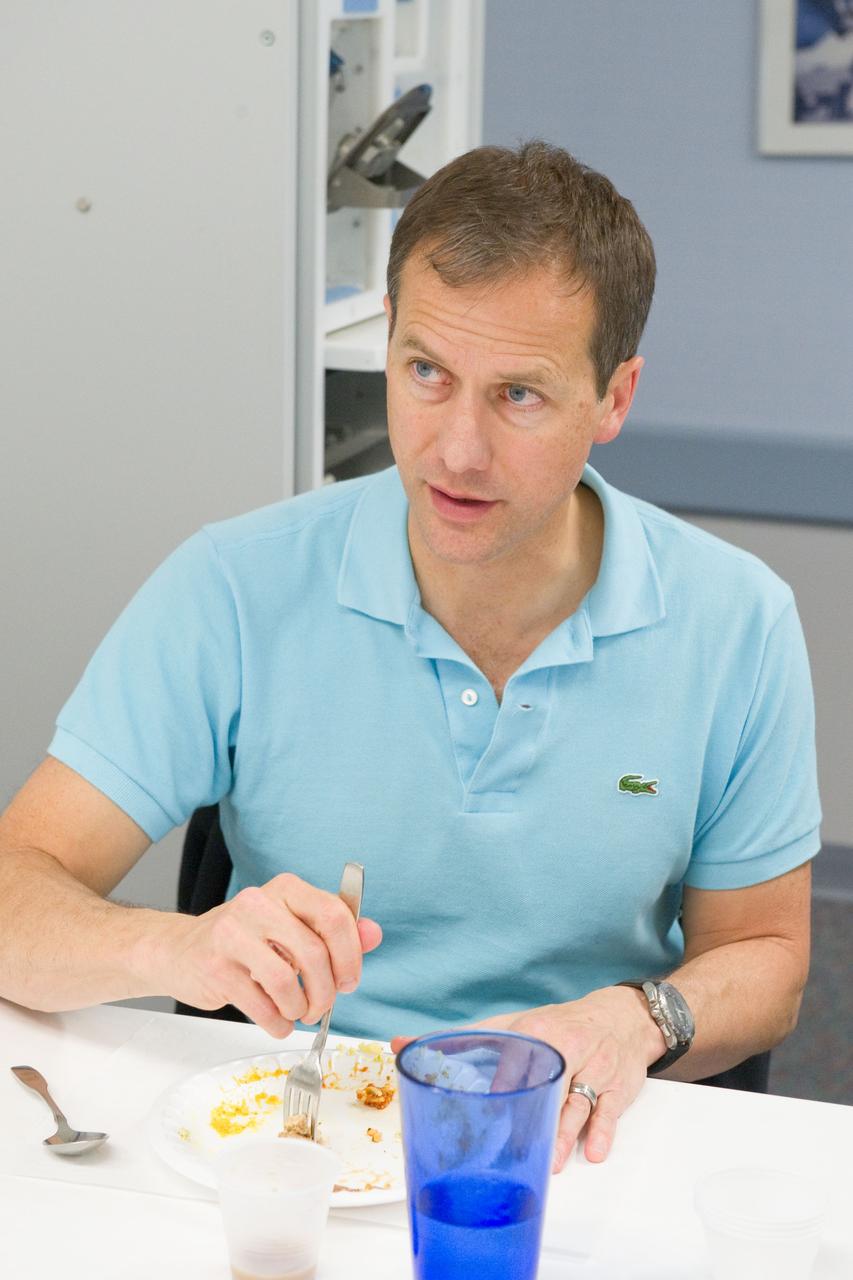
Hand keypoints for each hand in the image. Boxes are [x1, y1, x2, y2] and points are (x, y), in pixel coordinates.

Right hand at [152, 874, 381, 1036]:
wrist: (179, 951)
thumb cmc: (245, 941)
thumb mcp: (292, 927)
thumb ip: (335, 931)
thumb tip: (374, 933)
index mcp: (286, 888)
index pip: (333, 915)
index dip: (351, 954)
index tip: (349, 980)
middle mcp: (258, 903)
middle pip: (314, 952)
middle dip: (326, 991)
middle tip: (322, 1006)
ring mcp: (232, 933)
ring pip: (287, 981)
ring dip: (300, 1009)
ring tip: (297, 1013)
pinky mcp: (215, 966)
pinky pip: (261, 1005)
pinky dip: (277, 1022)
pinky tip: (277, 1020)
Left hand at [390, 987, 660, 1171]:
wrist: (623, 1017)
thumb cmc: (560, 1025)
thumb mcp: (513, 1025)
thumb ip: (462, 1039)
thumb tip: (400, 1043)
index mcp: (534, 1033)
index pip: (509, 1064)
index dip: (493, 1091)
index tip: (474, 1118)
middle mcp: (565, 1049)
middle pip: (543, 1088)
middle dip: (528, 1120)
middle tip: (509, 1153)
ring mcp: (594, 1070)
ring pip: (577, 1105)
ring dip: (564, 1136)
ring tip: (552, 1162)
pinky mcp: (617, 1088)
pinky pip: (609, 1112)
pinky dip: (601, 1133)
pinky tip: (592, 1152)